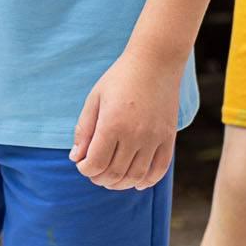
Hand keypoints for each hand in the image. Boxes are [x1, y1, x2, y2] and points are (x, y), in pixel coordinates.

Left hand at [70, 46, 180, 189]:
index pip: (96, 163)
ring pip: (135, 176)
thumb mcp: (94, 99)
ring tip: (111, 178)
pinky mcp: (169, 138)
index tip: (83, 164)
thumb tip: (76, 158)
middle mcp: (135, 134)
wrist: (156, 62)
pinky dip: (146, 181)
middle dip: (99, 178)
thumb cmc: (120, 78)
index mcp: (112, 124)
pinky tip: (135, 181)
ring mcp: (154, 138)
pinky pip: (159, 170)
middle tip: (94, 172)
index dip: (85, 169)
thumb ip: (84, 130)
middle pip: (114, 174)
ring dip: (120, 184)